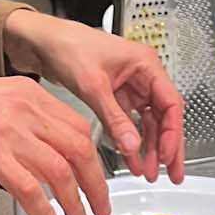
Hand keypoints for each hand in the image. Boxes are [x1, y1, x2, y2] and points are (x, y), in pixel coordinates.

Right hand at [0, 75, 110, 214]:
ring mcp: (8, 131)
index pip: (79, 127)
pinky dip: (46, 213)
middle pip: (79, 149)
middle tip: (99, 207)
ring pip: (60, 172)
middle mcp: (24, 109)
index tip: (97, 179)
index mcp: (28, 93)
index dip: (95, 159)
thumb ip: (24, 119)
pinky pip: (30, 190)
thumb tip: (47, 149)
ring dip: (75, 204)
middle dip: (95, 185)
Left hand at [5, 11, 185, 185]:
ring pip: (147, 121)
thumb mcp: (94, 86)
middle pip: (164, 115)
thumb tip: (133, 145)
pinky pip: (129, 122)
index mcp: (145, 64)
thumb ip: (115, 118)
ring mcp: (129, 85)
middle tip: (172, 172)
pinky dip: (130, 140)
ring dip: (149, 147)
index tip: (167, 156)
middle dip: (167, 145)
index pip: (170, 102)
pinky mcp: (115, 94)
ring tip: (149, 172)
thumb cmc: (67, 46)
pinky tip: (132, 158)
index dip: (171, 133)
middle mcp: (141, 74)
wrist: (41, 42)